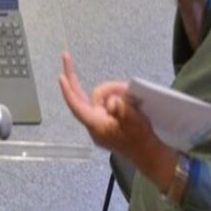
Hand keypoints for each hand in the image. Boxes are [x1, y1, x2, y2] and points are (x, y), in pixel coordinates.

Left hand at [58, 52, 175, 189]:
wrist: (148, 154)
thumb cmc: (142, 139)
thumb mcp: (136, 123)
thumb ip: (124, 111)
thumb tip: (114, 102)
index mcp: (96, 125)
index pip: (77, 106)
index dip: (68, 91)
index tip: (61, 76)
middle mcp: (93, 124)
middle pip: (80, 97)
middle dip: (73, 78)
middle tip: (66, 56)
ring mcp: (98, 122)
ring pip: (97, 97)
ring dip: (111, 91)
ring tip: (130, 95)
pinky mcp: (104, 121)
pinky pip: (103, 103)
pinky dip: (112, 97)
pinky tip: (127, 97)